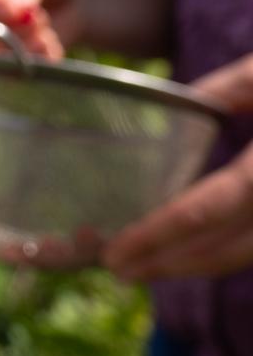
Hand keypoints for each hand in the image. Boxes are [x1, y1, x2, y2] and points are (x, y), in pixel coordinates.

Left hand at [103, 53, 252, 280]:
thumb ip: (228, 88)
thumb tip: (183, 101)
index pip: (204, 210)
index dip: (157, 235)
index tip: (117, 251)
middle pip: (223, 248)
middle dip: (167, 262)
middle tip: (115, 267)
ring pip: (246, 255)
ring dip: (194, 263)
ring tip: (143, 264)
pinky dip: (225, 250)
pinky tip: (191, 247)